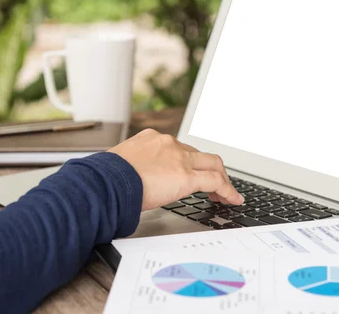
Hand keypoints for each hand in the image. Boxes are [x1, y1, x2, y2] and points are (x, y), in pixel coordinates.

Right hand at [108, 129, 243, 210]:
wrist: (106, 181)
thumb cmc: (107, 177)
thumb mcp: (122, 165)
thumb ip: (135, 168)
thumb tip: (135, 181)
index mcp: (151, 139)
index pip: (178, 148)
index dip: (189, 161)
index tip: (190, 170)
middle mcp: (168, 143)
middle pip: (199, 154)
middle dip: (210, 168)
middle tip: (215, 183)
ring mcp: (179, 158)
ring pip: (213, 164)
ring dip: (221, 178)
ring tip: (226, 193)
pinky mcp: (186, 176)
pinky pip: (215, 181)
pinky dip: (227, 189)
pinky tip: (232, 199)